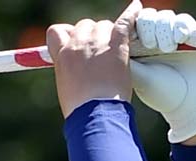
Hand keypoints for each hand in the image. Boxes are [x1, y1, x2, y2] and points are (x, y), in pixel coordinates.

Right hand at [49, 1, 141, 119]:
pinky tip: (136, 7)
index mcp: (61, 53)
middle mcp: (77, 43)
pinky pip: (125, 21)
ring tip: (115, 53)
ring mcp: (98, 42)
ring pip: (104, 25)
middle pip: (85, 26)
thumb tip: (74, 66)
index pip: (58, 31)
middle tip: (101, 55)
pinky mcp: (117, 45)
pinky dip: (131, 13)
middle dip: (93, 37)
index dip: (69, 36)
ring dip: (109, 35)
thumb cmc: (81, 108)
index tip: (77, 45)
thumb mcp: (65, 86)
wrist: (95, 115)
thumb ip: (68, 68)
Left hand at [127, 9, 195, 143]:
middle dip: (148, 26)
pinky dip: (181, 25)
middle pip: (147, 18)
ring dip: (164, 27)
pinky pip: (183, 20)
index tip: (135, 36)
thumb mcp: (141, 77)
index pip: (130, 27)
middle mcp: (154, 42)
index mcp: (137, 51)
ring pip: (164, 17)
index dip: (132, 25)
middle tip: (151, 45)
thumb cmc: (165, 95)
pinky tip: (180, 37)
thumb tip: (111, 41)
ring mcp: (172, 38)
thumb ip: (127, 58)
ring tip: (168, 48)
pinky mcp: (191, 36)